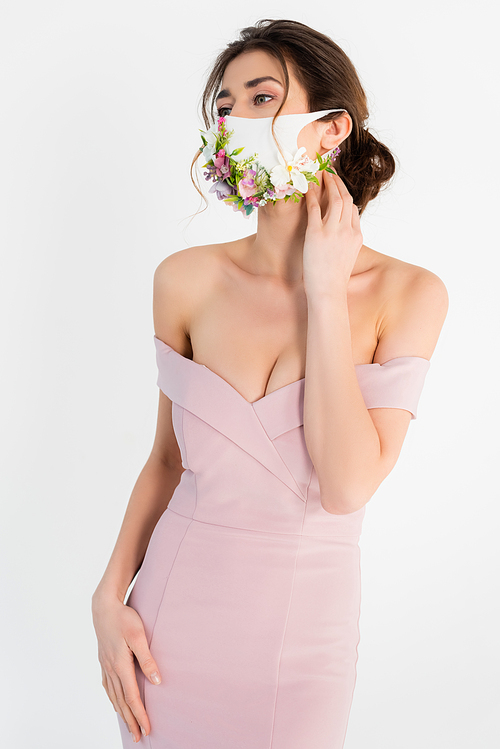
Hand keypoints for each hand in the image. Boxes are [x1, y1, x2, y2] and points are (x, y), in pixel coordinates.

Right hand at [92, 594, 161, 742]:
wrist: (103, 607)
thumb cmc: (123, 618)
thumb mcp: (138, 635)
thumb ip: (147, 658)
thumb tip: (156, 681)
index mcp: (120, 665)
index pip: (132, 697)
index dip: (140, 714)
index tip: (147, 728)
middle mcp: (111, 669)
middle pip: (121, 701)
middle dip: (130, 720)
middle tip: (138, 737)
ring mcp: (105, 666)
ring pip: (113, 696)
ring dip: (122, 713)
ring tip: (129, 726)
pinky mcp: (103, 661)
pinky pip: (107, 687)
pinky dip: (112, 699)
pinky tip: (115, 703)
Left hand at [303, 170, 362, 296]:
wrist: (328, 292)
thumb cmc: (333, 279)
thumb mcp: (346, 257)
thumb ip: (345, 242)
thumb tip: (339, 235)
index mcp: (356, 236)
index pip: (353, 209)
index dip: (345, 193)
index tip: (338, 185)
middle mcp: (347, 231)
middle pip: (345, 199)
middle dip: (337, 183)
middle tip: (329, 172)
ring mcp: (332, 232)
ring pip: (334, 199)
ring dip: (328, 184)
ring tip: (321, 174)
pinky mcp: (316, 235)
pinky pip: (314, 208)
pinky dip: (311, 195)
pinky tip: (307, 187)